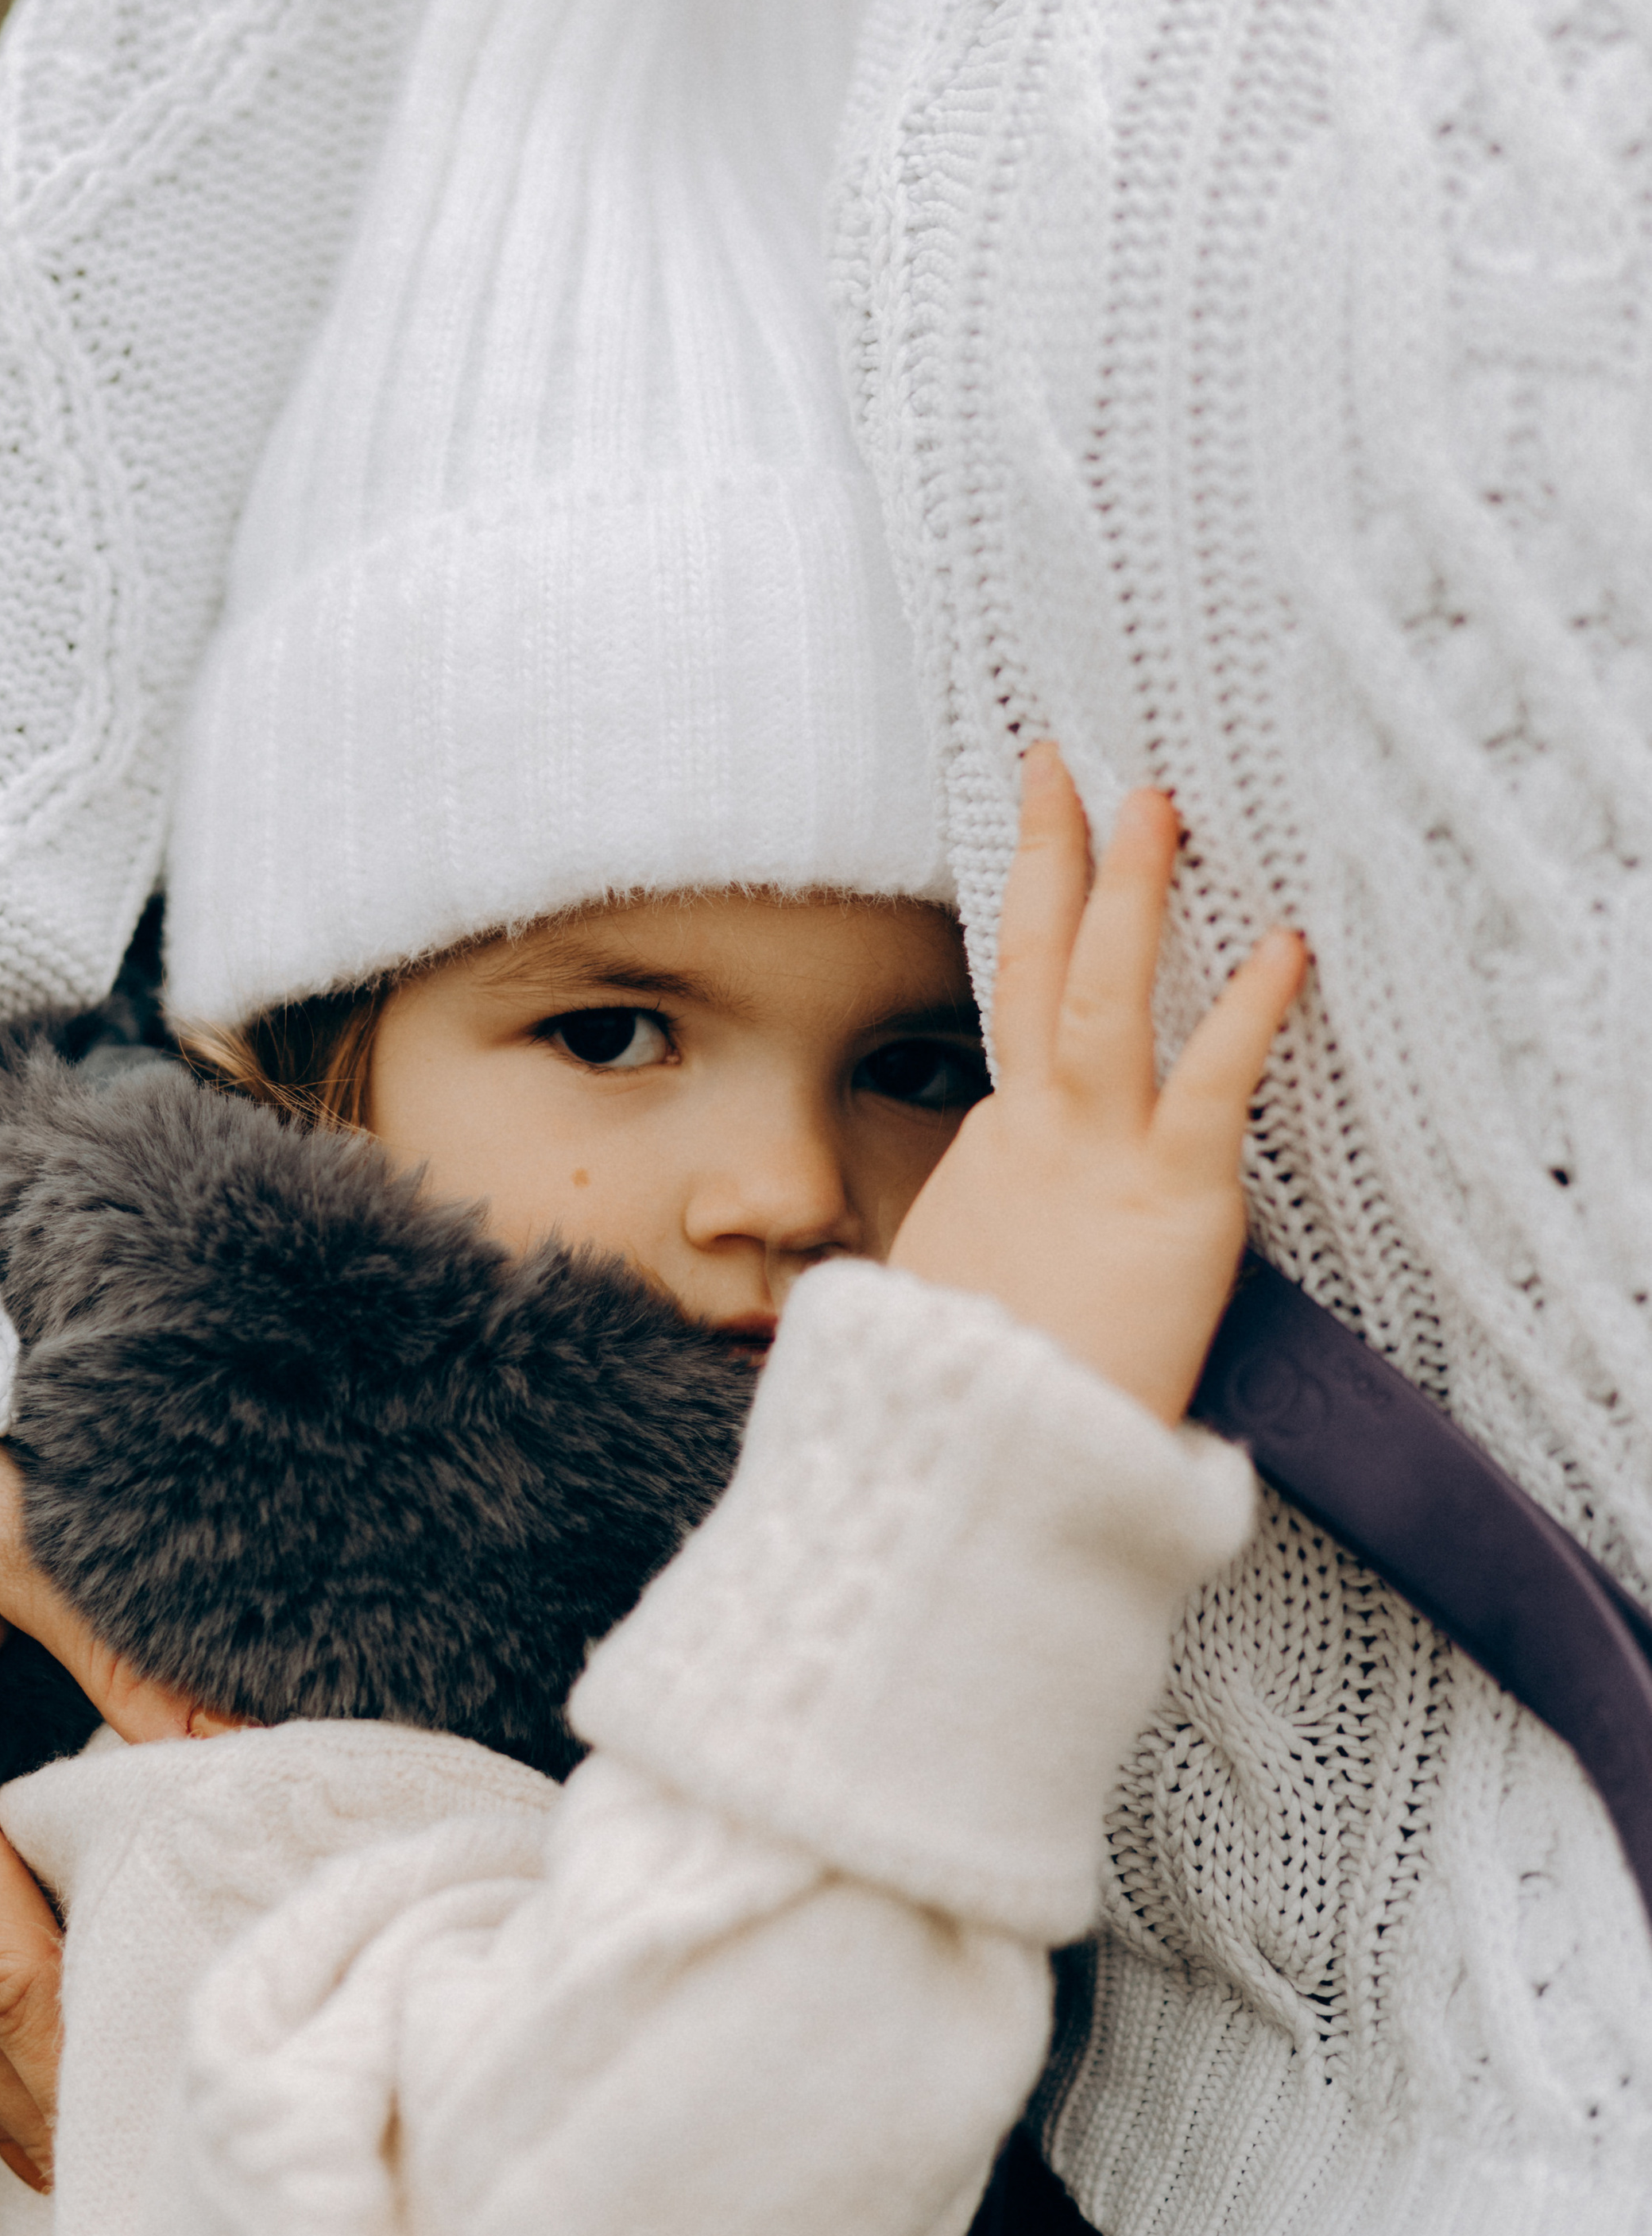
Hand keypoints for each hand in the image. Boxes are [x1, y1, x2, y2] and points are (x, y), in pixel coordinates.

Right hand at [890, 746, 1304, 1423]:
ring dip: (1128, 891)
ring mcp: (1092, 1159)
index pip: (1014, 1015)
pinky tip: (1283, 945)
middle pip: (1029, 964)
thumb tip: (958, 1280)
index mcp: (992, 1156)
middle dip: (1047, 856)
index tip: (1043, 854)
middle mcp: (1030, 1134)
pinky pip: (1210, 1084)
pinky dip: (1245, 1010)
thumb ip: (973, 1265)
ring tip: (1154, 801)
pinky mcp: (1168, 1202)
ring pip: (1101, 993)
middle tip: (1061, 764)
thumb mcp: (952, 1311)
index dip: (1030, 926)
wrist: (972, 1470)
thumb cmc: (971, 1412)